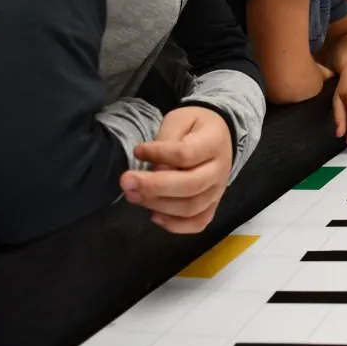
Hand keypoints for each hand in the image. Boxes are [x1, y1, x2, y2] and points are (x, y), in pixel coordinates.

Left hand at [120, 106, 232, 233]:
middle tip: (126, 181)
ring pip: (191, 207)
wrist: (219, 135)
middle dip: (154, 186)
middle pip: (191, 185)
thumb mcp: (179, 120)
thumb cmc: (194, 126)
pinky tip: (154, 216)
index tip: (138, 150)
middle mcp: (220, 170)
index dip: (159, 154)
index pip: (186, 155)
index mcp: (214, 143)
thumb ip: (167, 141)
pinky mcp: (212, 205)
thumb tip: (155, 169)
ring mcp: (218, 191)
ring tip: (133, 195)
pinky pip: (198, 223)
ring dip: (158, 204)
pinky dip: (175, 225)